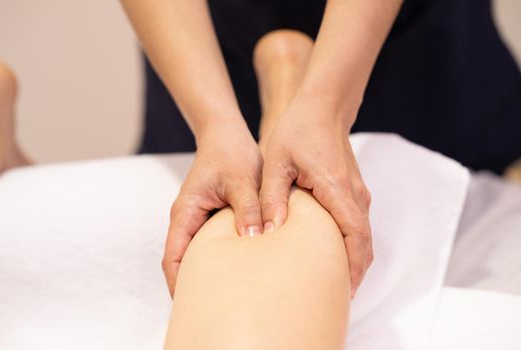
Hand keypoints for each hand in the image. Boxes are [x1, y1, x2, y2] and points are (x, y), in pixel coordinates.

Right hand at [162, 122, 262, 295]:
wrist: (226, 136)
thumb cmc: (230, 154)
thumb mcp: (242, 180)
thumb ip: (247, 209)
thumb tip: (252, 239)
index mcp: (185, 213)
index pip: (172, 258)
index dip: (178, 284)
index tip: (191, 304)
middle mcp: (186, 219)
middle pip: (180, 261)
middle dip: (191, 284)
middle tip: (212, 304)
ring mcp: (196, 218)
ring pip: (193, 253)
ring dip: (203, 272)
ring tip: (224, 292)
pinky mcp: (208, 216)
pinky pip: (206, 243)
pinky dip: (215, 257)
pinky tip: (235, 267)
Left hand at [260, 100, 372, 297]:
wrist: (322, 107)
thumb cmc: (298, 130)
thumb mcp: (276, 162)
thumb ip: (272, 197)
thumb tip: (268, 233)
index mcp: (338, 189)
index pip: (355, 236)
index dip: (352, 266)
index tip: (344, 290)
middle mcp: (355, 194)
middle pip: (364, 242)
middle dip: (354, 270)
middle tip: (335, 295)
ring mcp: (358, 192)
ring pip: (362, 235)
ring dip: (353, 259)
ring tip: (332, 281)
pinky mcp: (353, 191)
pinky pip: (357, 224)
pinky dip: (351, 244)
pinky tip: (332, 254)